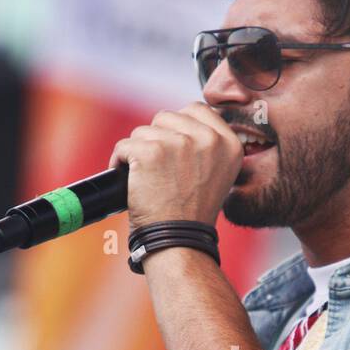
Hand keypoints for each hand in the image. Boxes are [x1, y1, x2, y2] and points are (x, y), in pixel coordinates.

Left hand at [109, 101, 242, 231]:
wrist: (177, 240)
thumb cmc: (192, 213)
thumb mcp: (217, 173)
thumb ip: (207, 143)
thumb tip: (183, 123)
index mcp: (229, 143)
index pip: (196, 109)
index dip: (178, 127)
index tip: (172, 151)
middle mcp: (208, 139)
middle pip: (167, 117)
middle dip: (157, 139)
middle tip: (160, 170)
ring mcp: (179, 143)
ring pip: (143, 130)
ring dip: (139, 152)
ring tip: (148, 179)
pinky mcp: (151, 151)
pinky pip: (124, 145)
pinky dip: (120, 162)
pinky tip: (130, 181)